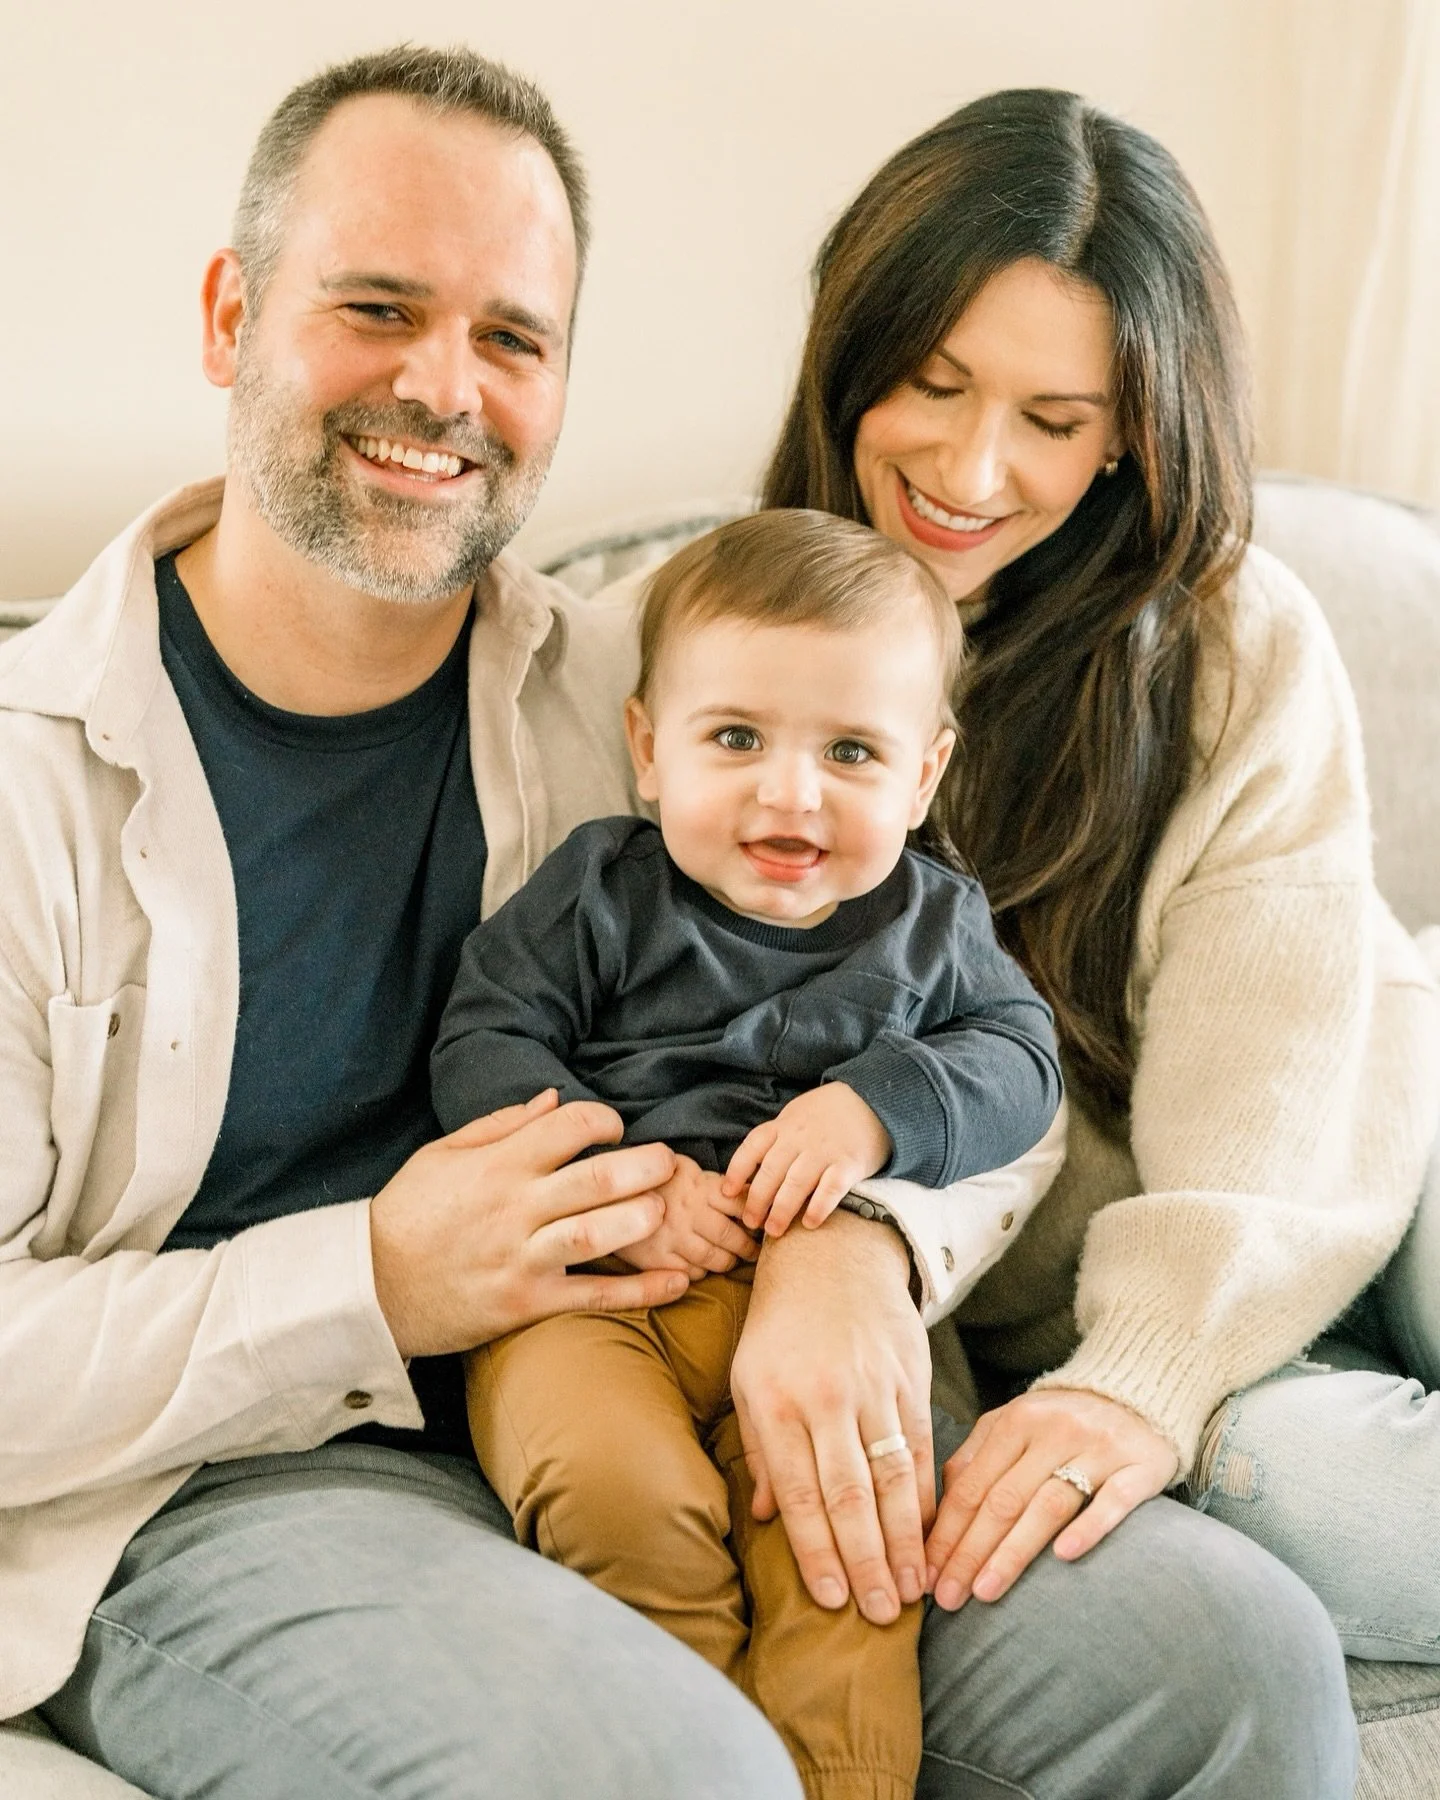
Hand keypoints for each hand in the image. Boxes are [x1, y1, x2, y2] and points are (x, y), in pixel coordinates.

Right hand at [370, 1089, 686, 1357]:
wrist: (369, 1288)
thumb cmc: (407, 1214)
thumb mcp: (442, 1154)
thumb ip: (502, 1124)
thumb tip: (555, 1098)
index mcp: (497, 1166)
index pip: (566, 1128)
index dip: (603, 1119)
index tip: (616, 1127)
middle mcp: (515, 1210)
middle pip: (594, 1181)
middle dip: (643, 1166)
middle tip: (670, 1161)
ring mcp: (522, 1259)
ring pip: (596, 1236)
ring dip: (642, 1220)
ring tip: (668, 1209)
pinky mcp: (526, 1305)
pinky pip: (591, 1297)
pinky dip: (640, 1291)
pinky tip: (678, 1281)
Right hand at [619, 1153, 760, 1278]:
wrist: (603, 1191)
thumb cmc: (649, 1177)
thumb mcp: (680, 1166)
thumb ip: (709, 1179)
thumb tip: (743, 1189)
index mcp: (699, 1186)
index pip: (740, 1203)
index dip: (755, 1215)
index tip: (760, 1223)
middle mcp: (689, 1213)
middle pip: (731, 1236)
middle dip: (748, 1247)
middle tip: (754, 1251)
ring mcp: (673, 1238)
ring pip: (714, 1259)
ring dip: (728, 1262)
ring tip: (731, 1260)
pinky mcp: (656, 1259)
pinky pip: (689, 1274)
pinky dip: (700, 1273)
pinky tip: (701, 1266)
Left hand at [722, 1083, 890, 1236]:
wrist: (873, 1100)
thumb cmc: (829, 1114)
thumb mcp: (797, 1115)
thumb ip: (777, 1138)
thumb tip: (752, 1171)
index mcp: (784, 1125)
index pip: (752, 1148)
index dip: (737, 1171)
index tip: (728, 1193)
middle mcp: (800, 1138)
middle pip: (770, 1172)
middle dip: (757, 1201)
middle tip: (751, 1223)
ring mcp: (825, 1150)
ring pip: (796, 1184)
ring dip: (781, 1210)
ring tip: (773, 1232)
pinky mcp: (850, 1164)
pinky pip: (830, 1189)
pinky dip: (818, 1207)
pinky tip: (809, 1223)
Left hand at [728, 1210, 931, 1625]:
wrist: (831, 1257)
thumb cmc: (779, 1328)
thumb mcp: (748, 1380)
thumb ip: (760, 1451)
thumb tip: (765, 1518)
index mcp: (775, 1402)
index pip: (799, 1493)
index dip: (817, 1551)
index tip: (831, 1601)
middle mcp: (825, 1398)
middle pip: (850, 1494)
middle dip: (866, 1562)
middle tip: (883, 1617)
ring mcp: (871, 1387)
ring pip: (892, 1478)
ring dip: (904, 1541)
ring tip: (915, 1591)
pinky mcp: (909, 1378)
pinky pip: (922, 1447)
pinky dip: (927, 1497)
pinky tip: (931, 1535)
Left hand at [924, 1388, 1179, 1608]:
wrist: (1137, 1394)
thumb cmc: (1061, 1422)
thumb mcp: (1012, 1424)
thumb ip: (975, 1459)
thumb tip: (936, 1514)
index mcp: (1015, 1421)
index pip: (971, 1486)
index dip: (945, 1533)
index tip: (924, 1576)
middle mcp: (1053, 1431)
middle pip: (1003, 1499)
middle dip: (969, 1552)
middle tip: (947, 1597)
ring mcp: (1098, 1448)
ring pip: (1049, 1504)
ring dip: (1013, 1551)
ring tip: (986, 1591)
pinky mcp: (1139, 1466)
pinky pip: (1113, 1501)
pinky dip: (1088, 1528)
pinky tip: (1064, 1557)